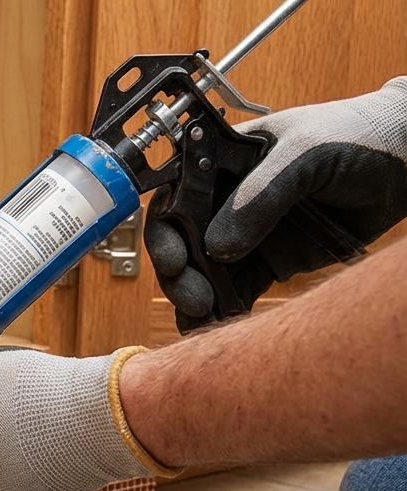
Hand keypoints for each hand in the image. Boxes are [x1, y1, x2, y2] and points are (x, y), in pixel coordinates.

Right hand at [146, 77, 406, 329]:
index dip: (164, 229)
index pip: (174, 196)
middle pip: (181, 240)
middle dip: (178, 272)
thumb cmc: (357, 133)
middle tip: (191, 297)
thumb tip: (215, 247)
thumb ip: (260, 196)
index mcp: (221, 162)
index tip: (175, 258)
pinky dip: (223, 309)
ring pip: (205, 270)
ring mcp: (248, 231)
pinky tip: (216, 325)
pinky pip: (238, 288)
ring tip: (200, 318)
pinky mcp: (273, 259)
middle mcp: (227, 198)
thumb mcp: (304, 153)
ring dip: (195, 296)